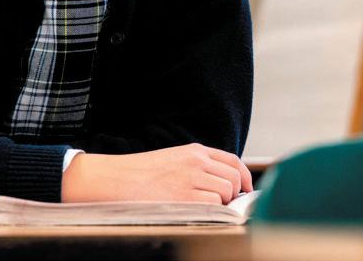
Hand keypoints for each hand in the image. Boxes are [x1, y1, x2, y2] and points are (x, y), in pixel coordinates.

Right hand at [62, 143, 251, 203]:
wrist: (117, 180)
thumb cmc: (142, 174)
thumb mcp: (174, 159)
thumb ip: (199, 167)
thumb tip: (225, 185)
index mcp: (194, 151)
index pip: (233, 161)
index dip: (244, 178)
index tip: (245, 191)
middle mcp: (197, 161)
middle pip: (235, 178)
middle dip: (234, 194)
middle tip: (222, 203)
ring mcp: (192, 178)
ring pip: (227, 192)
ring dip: (221, 203)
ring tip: (201, 206)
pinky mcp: (187, 197)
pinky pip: (215, 205)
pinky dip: (211, 211)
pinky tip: (193, 210)